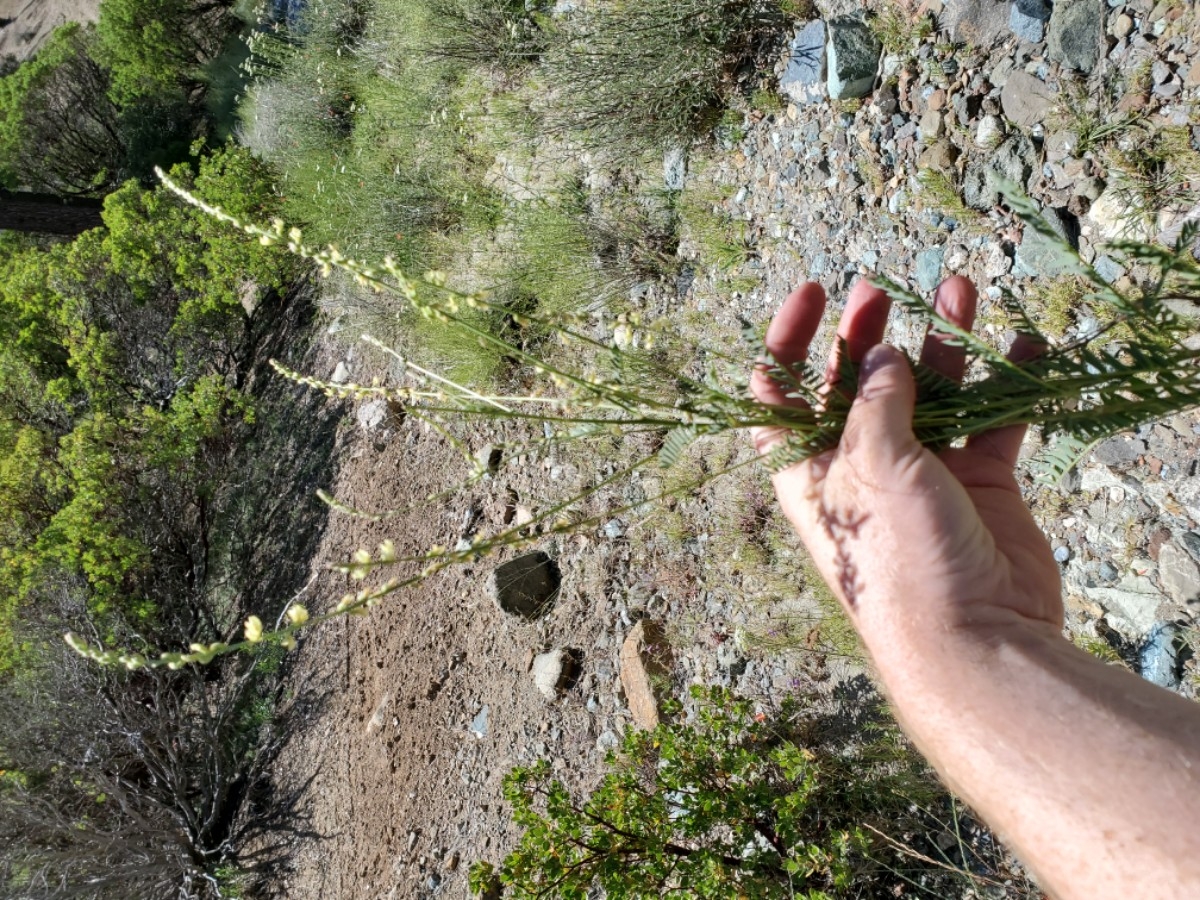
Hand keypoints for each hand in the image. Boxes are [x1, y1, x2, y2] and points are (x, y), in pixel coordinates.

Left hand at [750, 277, 1062, 670]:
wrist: (975, 640)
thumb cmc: (900, 556)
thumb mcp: (872, 464)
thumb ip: (877, 400)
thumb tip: (882, 355)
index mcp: (808, 466)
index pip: (781, 394)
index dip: (788, 341)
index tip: (816, 293)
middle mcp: (859, 468)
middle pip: (857, 384)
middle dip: (868, 333)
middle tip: (883, 289)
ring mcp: (921, 476)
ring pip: (930, 392)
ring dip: (943, 343)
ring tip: (961, 287)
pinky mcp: (977, 486)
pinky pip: (991, 421)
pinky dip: (1006, 384)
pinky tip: (1023, 344)